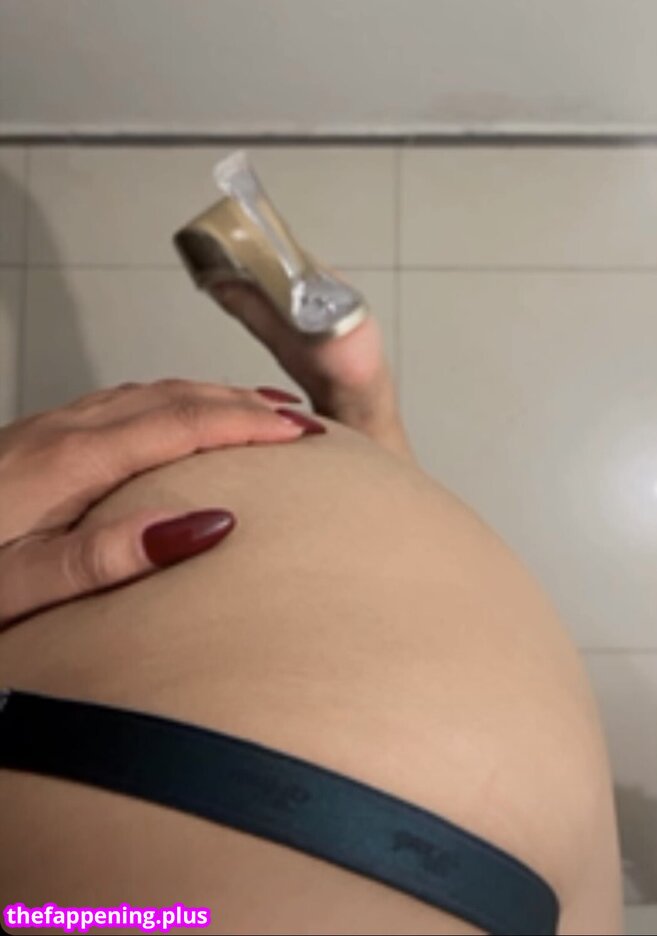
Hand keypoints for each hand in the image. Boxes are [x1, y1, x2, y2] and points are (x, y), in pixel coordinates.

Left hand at [0, 379, 321, 627]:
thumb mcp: (19, 588)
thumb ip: (107, 558)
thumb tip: (210, 523)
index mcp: (68, 462)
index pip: (181, 425)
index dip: (248, 423)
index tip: (304, 432)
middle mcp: (63, 431)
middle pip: (173, 396)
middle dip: (244, 402)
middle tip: (305, 421)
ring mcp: (47, 428)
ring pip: (148, 392)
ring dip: (211, 396)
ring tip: (261, 411)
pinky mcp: (37, 438)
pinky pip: (123, 401)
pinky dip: (172, 401)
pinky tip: (180, 417)